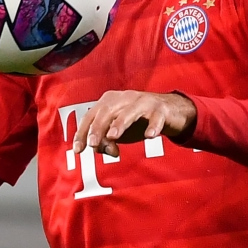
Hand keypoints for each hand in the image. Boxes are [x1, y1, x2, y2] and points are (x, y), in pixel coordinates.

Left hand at [73, 91, 196, 158]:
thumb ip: (106, 141)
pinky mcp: (160, 110)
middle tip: (92, 143)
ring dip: (120, 123)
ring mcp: (143, 102)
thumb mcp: (120, 132)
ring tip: (113, 136)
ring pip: (129, 111)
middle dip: (98, 127)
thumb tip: (100, 149)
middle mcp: (125, 98)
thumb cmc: (139, 120)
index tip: (78, 149)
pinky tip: (149, 136)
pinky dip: (153, 126)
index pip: (91, 116)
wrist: (170, 111)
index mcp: (110, 102)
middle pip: (107, 111)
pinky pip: (155, 117)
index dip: (83, 132)